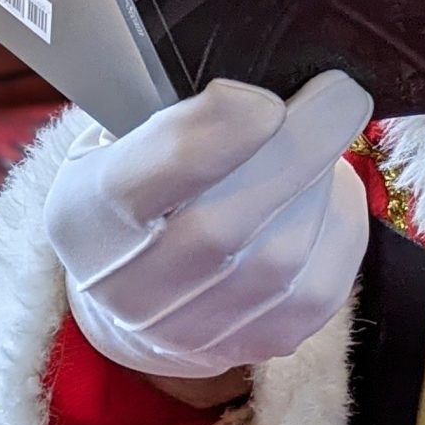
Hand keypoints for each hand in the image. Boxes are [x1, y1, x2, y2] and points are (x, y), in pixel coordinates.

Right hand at [44, 71, 372, 381]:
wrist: (137, 289)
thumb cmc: (139, 181)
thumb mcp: (120, 132)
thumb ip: (168, 106)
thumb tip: (258, 77)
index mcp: (83, 216)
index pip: (140, 184)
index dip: (209, 141)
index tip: (263, 99)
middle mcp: (126, 289)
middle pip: (222, 229)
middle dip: (295, 153)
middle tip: (340, 94)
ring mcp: (190, 331)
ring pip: (280, 261)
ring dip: (319, 188)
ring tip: (326, 139)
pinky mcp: (252, 348)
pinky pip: (318, 291)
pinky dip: (338, 229)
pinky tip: (330, 191)